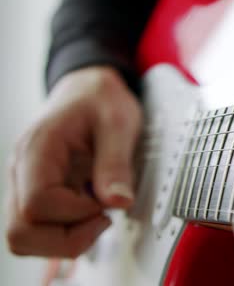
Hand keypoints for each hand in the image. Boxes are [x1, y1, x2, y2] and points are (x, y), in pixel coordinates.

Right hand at [5, 66, 141, 257]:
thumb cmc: (100, 100)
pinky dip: (65, 232)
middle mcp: (22, 171)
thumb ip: (116, 163)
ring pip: (23, 237)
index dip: (76, 214)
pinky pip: (37, 230)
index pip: (37, 204)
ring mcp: (25, 185)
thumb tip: (118, 202)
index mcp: (38, 149)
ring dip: (65, 239)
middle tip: (103, 217)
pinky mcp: (36, 195)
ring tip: (97, 214)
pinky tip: (90, 211)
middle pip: (20, 232)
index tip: (105, 203)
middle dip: (68, 238)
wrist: (88, 88)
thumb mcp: (118, 122)